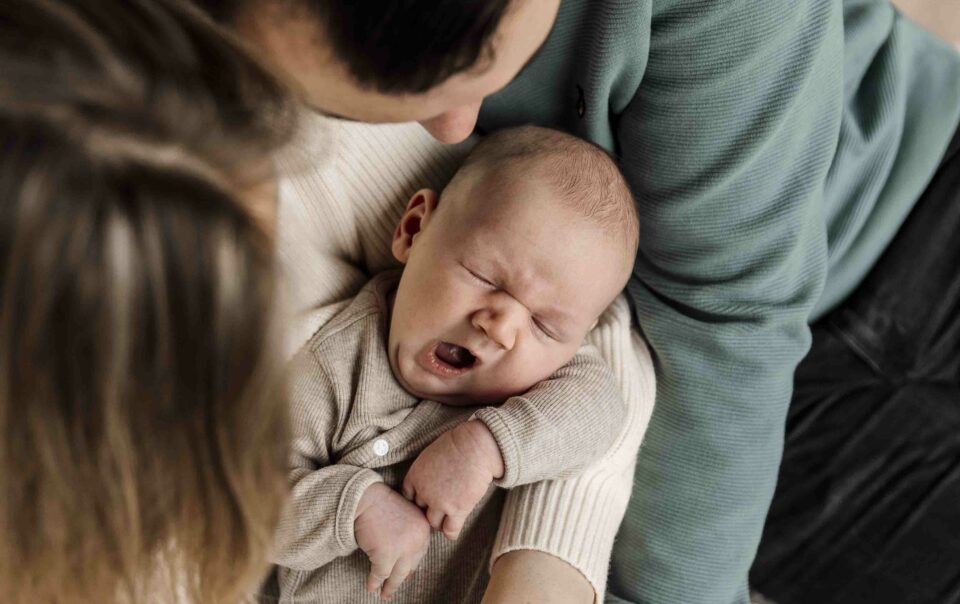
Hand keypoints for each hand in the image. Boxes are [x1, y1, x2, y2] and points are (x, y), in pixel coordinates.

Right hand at [354, 482, 430, 599]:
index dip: (411, 565)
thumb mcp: (405, 515)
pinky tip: (371, 587)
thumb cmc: (381, 504)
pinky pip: (380, 574)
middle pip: (410, 566)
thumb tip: (406, 563)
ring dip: (390, 587)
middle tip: (394, 587)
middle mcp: (417, 540)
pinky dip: (375, 582)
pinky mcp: (386, 555)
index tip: (407, 574)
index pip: (420, 553)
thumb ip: (410, 534)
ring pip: (397, 575)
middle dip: (401, 578)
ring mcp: (402, 549)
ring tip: (385, 594)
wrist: (364, 498)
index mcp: (424, 529)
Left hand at [402, 420, 503, 539]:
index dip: (419, 497)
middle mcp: (423, 492)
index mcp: (415, 475)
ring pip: (433, 523)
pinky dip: (451, 532)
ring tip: (447, 518)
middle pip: (420, 510)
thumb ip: (426, 470)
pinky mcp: (457, 510)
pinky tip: (454, 531)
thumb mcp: (431, 454)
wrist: (476, 447)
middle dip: (429, 508)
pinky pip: (450, 530)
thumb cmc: (458, 443)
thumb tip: (430, 478)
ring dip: (440, 521)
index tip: (427, 497)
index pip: (409, 495)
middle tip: (440, 506)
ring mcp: (439, 503)